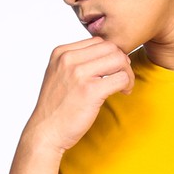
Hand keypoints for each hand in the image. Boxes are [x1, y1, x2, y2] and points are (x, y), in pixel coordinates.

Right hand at [27, 37, 134, 152]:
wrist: (46, 131)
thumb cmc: (56, 107)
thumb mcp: (59, 75)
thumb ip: (76, 62)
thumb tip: (106, 55)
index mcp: (61, 53)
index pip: (97, 41)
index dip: (111, 54)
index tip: (113, 70)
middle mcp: (68, 59)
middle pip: (110, 47)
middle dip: (122, 61)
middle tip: (123, 78)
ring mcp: (79, 74)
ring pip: (118, 59)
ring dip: (127, 72)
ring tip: (124, 86)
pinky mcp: (90, 91)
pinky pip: (121, 78)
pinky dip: (127, 84)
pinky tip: (124, 92)